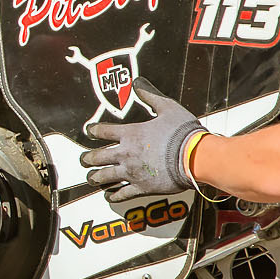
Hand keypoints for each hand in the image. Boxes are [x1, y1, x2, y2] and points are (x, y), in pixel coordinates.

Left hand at [79, 81, 205, 200]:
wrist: (195, 157)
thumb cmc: (183, 132)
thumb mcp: (167, 108)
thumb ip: (150, 95)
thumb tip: (138, 82)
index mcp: (131, 134)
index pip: (103, 131)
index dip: (93, 131)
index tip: (88, 132)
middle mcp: (126, 153)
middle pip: (98, 157)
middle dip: (88, 158)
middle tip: (83, 160)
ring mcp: (132, 172)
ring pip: (105, 177)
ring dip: (95, 177)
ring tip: (91, 178)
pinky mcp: (141, 187)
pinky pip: (122, 194)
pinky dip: (113, 195)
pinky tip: (109, 195)